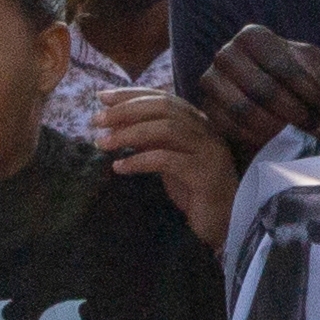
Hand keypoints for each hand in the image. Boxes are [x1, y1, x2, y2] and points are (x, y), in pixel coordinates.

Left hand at [94, 90, 236, 250]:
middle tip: (97, 119)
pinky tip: (119, 168)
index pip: (164, 98)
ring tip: (103, 143)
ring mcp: (210, 152)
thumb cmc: (193, 192)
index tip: (102, 97)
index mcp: (198, 124)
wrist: (222, 225)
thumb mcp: (167, 159)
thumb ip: (150, 139)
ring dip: (130, 132)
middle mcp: (207, 131)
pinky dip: (140, 161)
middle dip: (127, 109)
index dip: (132, 94)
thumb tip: (115, 122)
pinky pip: (169, 160)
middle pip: (165, 107)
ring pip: (168, 128)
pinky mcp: (206, 175)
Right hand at [184, 27, 319, 156]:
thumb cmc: (288, 77)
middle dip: (298, 114)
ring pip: (245, 111)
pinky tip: (277, 143)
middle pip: (264, 90)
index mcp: (253, 36)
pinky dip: (257, 140)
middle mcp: (226, 54)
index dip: (312, 93)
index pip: (284, 67)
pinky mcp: (204, 109)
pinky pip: (230, 129)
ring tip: (302, 138)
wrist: (259, 94)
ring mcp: (210, 81)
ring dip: (278, 130)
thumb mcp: (309, 69)